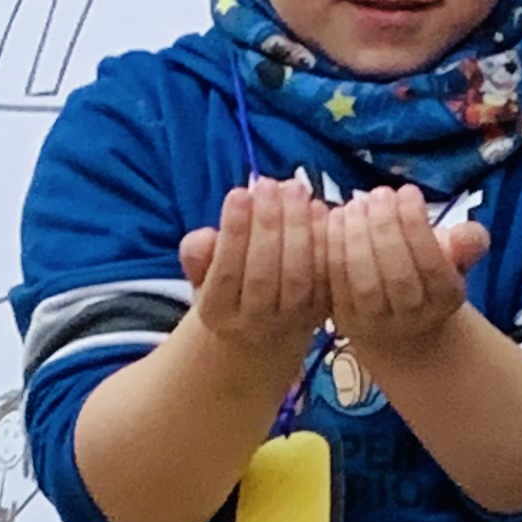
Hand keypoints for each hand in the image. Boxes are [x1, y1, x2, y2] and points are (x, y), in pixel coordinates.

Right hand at [180, 177, 327, 369]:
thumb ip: (196, 254)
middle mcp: (254, 325)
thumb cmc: (227, 288)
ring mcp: (291, 323)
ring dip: (299, 229)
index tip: (239, 193)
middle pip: (264, 275)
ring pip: (298, 278)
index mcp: (217, 313)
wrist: (259, 337)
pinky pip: (326, 279)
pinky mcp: (321, 315)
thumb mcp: (200, 274)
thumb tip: (207, 235)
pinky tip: (319, 209)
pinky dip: (325, 243)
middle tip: (270, 184)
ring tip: (294, 189)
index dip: (234, 233)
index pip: (226, 273)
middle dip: (268, 225)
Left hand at [320, 184, 489, 371]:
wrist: (401, 324)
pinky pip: (334, 284)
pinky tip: (335, 218)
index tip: (408, 191)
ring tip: (356, 204)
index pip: (432, 265)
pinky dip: (333, 248)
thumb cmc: (428, 274)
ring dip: (356, 238)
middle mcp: (413, 319)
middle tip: (378, 194)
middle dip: (385, 229)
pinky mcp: (343, 320)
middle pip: (397, 276)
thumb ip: (467, 243)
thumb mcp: (454, 257)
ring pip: (364, 283)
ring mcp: (375, 324)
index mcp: (446, 300)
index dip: (418, 226)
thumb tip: (466, 234)